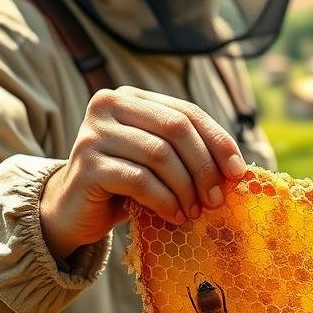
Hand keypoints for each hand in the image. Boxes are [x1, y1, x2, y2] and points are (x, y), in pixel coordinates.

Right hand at [39, 86, 247, 260]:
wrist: (73, 211)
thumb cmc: (125, 184)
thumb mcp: (159, 160)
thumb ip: (189, 151)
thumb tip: (236, 167)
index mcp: (131, 96)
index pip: (187, 112)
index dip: (218, 140)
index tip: (238, 171)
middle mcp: (108, 105)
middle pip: (176, 129)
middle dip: (204, 166)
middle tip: (217, 198)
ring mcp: (93, 133)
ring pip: (160, 155)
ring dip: (186, 188)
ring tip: (194, 210)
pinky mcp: (86, 165)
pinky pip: (140, 180)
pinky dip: (165, 200)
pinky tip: (174, 215)